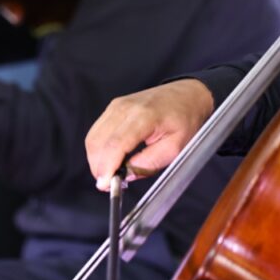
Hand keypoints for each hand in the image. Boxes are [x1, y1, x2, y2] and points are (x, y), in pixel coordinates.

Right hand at [85, 78, 213, 190]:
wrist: (186, 94)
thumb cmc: (185, 120)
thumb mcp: (176, 147)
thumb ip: (150, 163)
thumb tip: (126, 175)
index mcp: (144, 116)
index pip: (116, 143)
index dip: (107, 166)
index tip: (105, 185)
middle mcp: (125, 108)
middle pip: (98, 141)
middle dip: (98, 166)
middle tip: (108, 184)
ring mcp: (116, 106)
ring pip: (93, 137)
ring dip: (96, 159)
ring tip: (109, 173)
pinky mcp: (112, 107)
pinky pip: (97, 131)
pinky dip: (98, 148)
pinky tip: (109, 159)